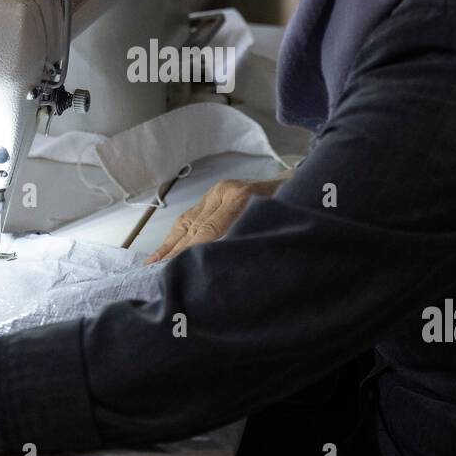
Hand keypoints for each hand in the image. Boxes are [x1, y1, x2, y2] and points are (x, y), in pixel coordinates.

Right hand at [147, 172, 290, 262]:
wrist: (304, 184)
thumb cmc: (294, 209)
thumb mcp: (272, 227)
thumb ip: (244, 241)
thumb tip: (214, 262)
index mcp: (239, 198)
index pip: (207, 230)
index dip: (188, 251)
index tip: (172, 270)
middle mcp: (225, 191)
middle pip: (192, 226)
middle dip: (172, 251)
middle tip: (153, 271)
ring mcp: (220, 190)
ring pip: (187, 220)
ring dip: (168, 242)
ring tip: (151, 262)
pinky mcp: (217, 193)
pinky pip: (192, 215)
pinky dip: (178, 234)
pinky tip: (166, 247)